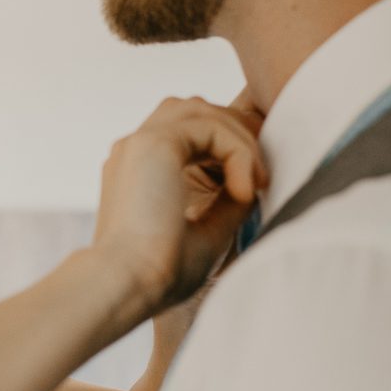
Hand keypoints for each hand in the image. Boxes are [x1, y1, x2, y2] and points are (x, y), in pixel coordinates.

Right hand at [92, 96, 266, 317]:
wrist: (129, 281)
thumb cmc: (161, 271)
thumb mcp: (207, 231)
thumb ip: (228, 201)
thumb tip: (254, 181)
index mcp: (139, 171)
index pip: (186, 132)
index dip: (226, 148)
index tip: (252, 189)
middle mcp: (135, 150)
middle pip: (193, 108)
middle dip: (235, 131)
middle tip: (262, 175)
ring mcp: (140, 141)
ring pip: (202, 109)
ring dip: (238, 139)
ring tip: (257, 181)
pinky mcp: (154, 142)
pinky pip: (211, 126)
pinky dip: (238, 152)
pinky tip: (246, 189)